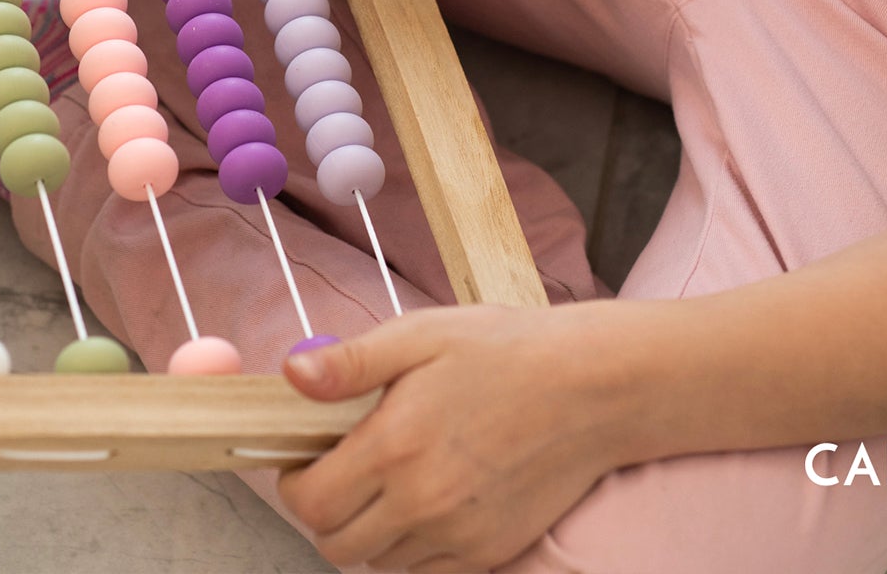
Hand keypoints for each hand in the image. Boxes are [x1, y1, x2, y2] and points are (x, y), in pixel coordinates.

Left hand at [277, 303, 656, 571]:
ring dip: (371, 532)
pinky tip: (427, 506)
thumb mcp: (422, 335)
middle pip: (336, 544)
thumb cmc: (507, 351)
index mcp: (394, 446)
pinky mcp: (492, 550)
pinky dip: (415, 551)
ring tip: (390, 484)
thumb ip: (351, 362)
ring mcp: (459, 534)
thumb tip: (292, 373)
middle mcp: (422, 502)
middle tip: (344, 473)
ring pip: (380, 562)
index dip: (295, 484)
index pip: (310, 502)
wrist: (594, 387)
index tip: (307, 460)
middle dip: (326, 513)